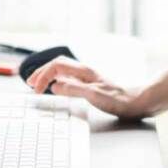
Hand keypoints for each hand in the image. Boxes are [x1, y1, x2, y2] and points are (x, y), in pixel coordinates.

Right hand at [24, 57, 149, 118]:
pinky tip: (56, 88)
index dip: (42, 76)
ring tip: (37, 83)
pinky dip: (57, 81)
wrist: (138, 102)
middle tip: (29, 82)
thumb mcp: (94, 96)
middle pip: (57, 65)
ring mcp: (87, 78)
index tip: (35, 89)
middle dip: (41, 72)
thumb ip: (74, 90)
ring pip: (62, 71)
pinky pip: (68, 79)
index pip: (56, 66)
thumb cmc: (120, 100)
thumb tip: (54, 86)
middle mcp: (84, 72)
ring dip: (47, 76)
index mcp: (84, 72)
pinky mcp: (90, 86)